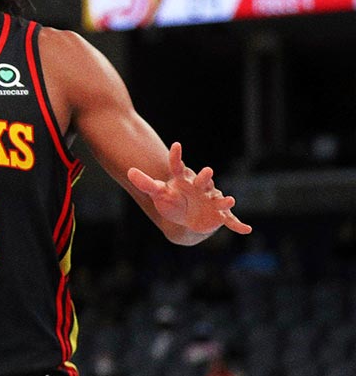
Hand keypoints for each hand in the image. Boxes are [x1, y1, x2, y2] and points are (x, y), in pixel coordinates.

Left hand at [127, 142, 251, 235]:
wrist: (187, 217)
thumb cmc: (173, 201)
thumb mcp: (158, 193)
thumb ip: (145, 183)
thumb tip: (129, 171)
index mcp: (184, 181)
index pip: (177, 167)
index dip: (176, 157)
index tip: (175, 145)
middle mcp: (201, 188)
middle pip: (202, 181)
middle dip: (205, 177)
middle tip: (207, 171)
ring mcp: (211, 201)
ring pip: (219, 199)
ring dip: (224, 200)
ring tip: (230, 200)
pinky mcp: (219, 215)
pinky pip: (229, 220)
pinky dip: (237, 225)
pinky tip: (247, 229)